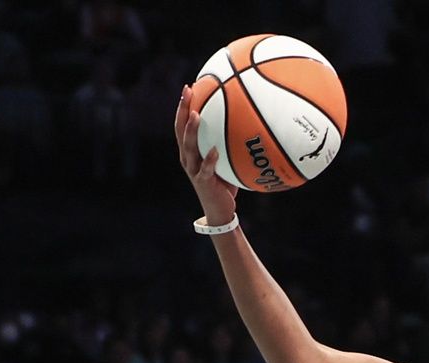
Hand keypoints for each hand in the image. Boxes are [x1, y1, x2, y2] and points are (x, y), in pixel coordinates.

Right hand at [175, 85, 237, 225]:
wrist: (220, 210)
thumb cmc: (224, 182)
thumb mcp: (226, 159)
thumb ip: (229, 143)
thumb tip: (248, 122)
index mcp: (190, 150)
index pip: (182, 123)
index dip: (184, 105)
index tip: (189, 86)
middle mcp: (187, 157)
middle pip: (180, 129)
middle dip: (183, 109)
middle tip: (187, 91)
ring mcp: (193, 169)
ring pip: (188, 147)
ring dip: (191, 130)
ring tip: (196, 115)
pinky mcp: (203, 182)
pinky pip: (206, 169)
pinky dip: (210, 159)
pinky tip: (215, 150)